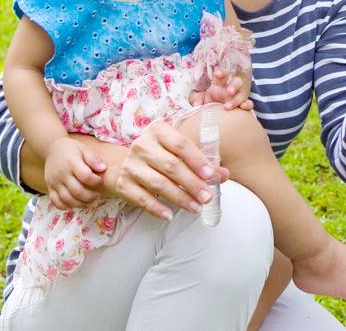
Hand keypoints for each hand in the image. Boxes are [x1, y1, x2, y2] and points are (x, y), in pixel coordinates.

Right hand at [44, 137, 106, 210]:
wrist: (52, 149)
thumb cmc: (71, 149)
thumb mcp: (84, 149)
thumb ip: (93, 159)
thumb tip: (103, 169)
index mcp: (72, 163)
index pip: (86, 176)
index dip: (96, 181)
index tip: (101, 181)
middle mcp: (62, 174)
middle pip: (76, 191)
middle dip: (89, 196)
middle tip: (97, 196)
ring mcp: (54, 182)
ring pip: (66, 199)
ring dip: (79, 204)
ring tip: (88, 202)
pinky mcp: (49, 187)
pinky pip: (55, 201)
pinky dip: (64, 207)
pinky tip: (74, 205)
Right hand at [103, 118, 227, 220]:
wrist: (121, 164)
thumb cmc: (158, 155)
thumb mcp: (177, 152)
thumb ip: (200, 162)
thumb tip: (223, 175)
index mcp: (158, 131)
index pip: (181, 144)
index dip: (197, 160)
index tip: (211, 175)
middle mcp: (142, 145)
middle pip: (171, 166)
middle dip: (192, 183)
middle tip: (207, 197)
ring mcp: (131, 165)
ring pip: (159, 183)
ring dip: (180, 198)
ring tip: (196, 207)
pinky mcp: (123, 184)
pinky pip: (142, 199)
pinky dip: (157, 208)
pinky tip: (169, 215)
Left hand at [201, 63, 252, 110]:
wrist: (215, 113)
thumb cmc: (208, 102)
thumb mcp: (201, 98)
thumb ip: (196, 99)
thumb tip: (196, 104)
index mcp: (220, 83)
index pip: (223, 74)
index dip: (222, 72)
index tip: (217, 74)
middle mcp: (231, 88)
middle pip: (237, 82)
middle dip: (234, 85)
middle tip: (229, 91)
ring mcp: (238, 96)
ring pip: (243, 94)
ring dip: (237, 99)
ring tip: (227, 106)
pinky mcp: (243, 105)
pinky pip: (249, 104)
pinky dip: (247, 105)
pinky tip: (243, 107)